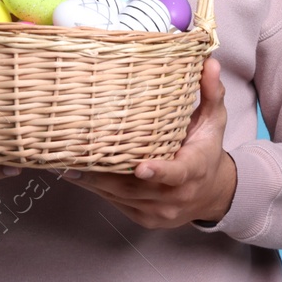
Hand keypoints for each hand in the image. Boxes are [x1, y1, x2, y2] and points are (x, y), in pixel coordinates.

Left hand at [63, 57, 237, 229]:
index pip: (177, 173)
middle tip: (76, 158)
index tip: (141, 167)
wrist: (212, 194)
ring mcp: (159, 211)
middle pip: (137, 187)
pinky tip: (79, 175)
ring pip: (122, 197)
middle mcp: (176, 196)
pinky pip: (117, 204)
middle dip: (105, 175)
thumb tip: (209, 62)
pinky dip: (98, 190)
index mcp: (194, 170)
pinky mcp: (145, 218)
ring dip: (94, 183)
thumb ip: (211, 93)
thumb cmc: (207, 151)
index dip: (158, 171)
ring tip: (67, 165)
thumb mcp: (214, 121)